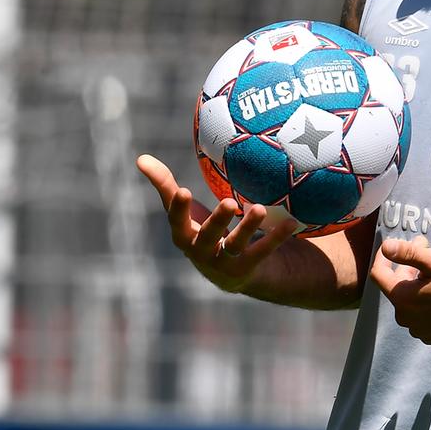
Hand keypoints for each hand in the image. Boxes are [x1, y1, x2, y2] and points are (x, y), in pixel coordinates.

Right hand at [136, 154, 299, 292]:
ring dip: (248, 228)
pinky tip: (290, 222)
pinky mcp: (246, 269)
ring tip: (261, 209)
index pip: (177, 222)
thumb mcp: (184, 211)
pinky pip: (262, 252)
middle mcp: (201, 252)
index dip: (178, 209)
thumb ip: (164, 186)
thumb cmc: (202, 232)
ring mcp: (224, 263)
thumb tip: (140, 158)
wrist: (230, 271)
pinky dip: (275, 238)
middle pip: (208, 237)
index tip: (183, 191)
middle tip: (229, 202)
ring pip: (236, 245)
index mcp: (184, 235)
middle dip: (217, 221)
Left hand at [369, 235, 430, 344]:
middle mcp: (406, 318)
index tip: (392, 245)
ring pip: (413, 296)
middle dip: (410, 263)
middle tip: (426, 244)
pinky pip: (423, 311)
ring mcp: (419, 329)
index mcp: (403, 300)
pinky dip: (430, 296)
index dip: (382, 256)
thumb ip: (408, 253)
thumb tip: (386, 246)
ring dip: (423, 277)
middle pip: (399, 284)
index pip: (379, 275)